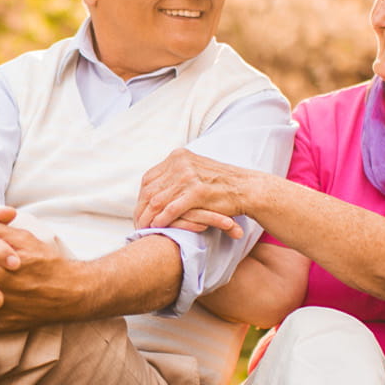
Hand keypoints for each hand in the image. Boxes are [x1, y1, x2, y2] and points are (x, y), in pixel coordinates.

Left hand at [136, 148, 260, 238]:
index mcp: (178, 156)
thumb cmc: (220, 184)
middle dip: (141, 209)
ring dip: (148, 217)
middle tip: (137, 223)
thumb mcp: (195, 169)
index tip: (140, 210)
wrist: (247, 188)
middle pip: (149, 189)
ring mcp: (189, 177)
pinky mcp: (197, 192)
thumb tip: (154, 185)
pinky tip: (157, 227)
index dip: (141, 197)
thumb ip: (175, 174)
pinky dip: (162, 219)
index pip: (149, 178)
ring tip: (144, 228)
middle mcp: (181, 163)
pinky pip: (171, 208)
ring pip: (158, 200)